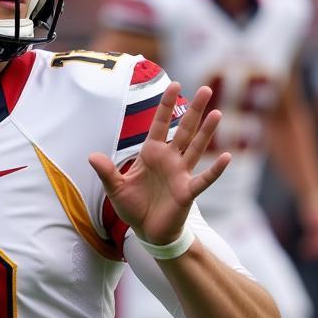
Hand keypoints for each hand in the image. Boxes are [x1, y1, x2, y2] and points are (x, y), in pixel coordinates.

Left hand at [89, 83, 230, 245]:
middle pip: (184, 130)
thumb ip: (106, 171)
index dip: (167, 105)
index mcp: (151, 153)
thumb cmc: (133, 207)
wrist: (147, 232)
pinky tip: (226, 156)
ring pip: (196, 148)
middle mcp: (169, 159)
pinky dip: (215, 170)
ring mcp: (181, 174)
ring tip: (218, 113)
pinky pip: (204, 178)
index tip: (175, 84)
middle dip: (195, 110)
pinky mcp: (188, 192)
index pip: (160, 124)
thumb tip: (91, 156)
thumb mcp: (115, 188)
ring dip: (207, 132)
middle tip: (207, 89)